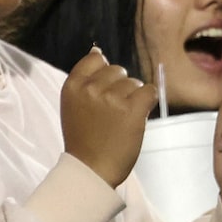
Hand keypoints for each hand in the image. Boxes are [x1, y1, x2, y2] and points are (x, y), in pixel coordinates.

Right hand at [60, 48, 151, 186]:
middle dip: (120, 87)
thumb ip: (84, 81)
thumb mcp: (73, 106)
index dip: (103, 73)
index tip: (102, 92)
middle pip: (117, 70)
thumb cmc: (84, 140)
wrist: (91, 170)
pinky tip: (137, 117)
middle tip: (112, 112)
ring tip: (121, 119)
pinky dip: (148, 103)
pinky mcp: (132, 109)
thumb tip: (98, 51)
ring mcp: (112, 98)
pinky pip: (149, 92)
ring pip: (134, 83)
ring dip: (133, 98)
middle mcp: (90, 88)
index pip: (95, 59)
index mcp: (72, 87)